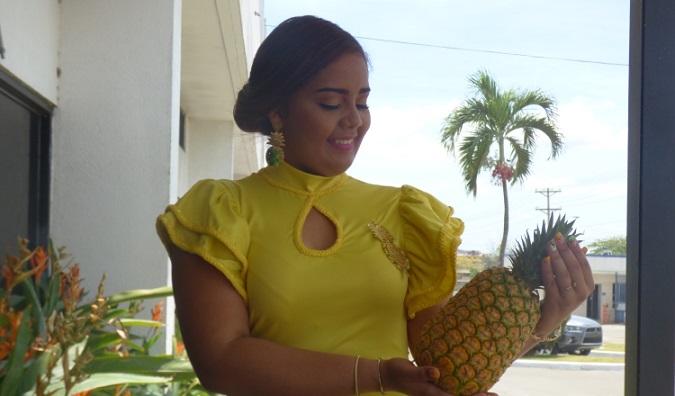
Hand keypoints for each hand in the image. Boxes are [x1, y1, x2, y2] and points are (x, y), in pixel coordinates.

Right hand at [380, 358, 497, 395]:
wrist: (386, 374)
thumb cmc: (396, 372)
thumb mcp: (408, 372)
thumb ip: (422, 372)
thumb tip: (437, 371)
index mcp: (431, 392)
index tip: (486, 394)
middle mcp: (435, 393)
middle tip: (495, 394)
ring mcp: (434, 389)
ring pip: (456, 393)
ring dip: (471, 392)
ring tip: (488, 389)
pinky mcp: (432, 384)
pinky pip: (450, 386)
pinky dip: (461, 385)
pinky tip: (468, 379)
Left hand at [537, 232, 594, 333]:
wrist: (548, 319)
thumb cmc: (560, 295)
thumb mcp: (570, 281)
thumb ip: (574, 266)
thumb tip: (581, 245)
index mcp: (588, 286)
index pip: (584, 265)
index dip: (577, 250)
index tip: (569, 237)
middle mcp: (582, 293)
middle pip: (574, 268)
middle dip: (565, 251)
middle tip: (557, 237)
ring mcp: (570, 299)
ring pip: (564, 275)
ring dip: (556, 258)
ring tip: (550, 245)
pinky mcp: (556, 303)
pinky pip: (552, 283)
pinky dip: (548, 270)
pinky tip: (544, 260)